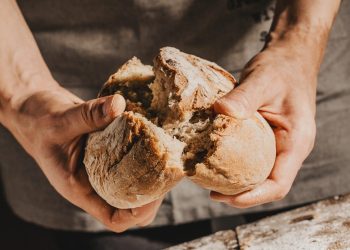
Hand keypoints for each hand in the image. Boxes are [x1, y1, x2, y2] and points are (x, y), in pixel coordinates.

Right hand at [9, 82, 161, 231]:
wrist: (38, 112)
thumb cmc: (42, 122)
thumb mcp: (61, 119)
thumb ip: (88, 115)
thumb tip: (119, 105)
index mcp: (81, 188)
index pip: (114, 217)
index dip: (137, 212)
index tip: (155, 193)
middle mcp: (96, 183)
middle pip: (131, 205)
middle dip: (153, 194)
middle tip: (167, 171)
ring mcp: (104, 169)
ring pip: (134, 183)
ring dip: (152, 173)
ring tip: (167, 155)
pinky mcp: (110, 153)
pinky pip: (131, 161)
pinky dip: (145, 154)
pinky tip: (156, 137)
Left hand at [211, 44, 316, 207]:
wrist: (289, 57)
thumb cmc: (281, 68)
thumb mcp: (263, 80)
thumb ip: (243, 97)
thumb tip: (219, 112)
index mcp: (296, 141)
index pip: (278, 184)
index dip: (252, 197)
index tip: (224, 197)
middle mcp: (289, 148)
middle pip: (267, 184)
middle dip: (240, 193)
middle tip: (211, 192)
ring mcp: (279, 144)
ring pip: (260, 173)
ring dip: (237, 181)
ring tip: (210, 180)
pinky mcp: (268, 137)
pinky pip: (253, 158)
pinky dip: (236, 164)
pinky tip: (215, 159)